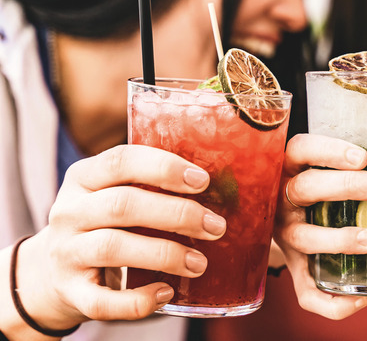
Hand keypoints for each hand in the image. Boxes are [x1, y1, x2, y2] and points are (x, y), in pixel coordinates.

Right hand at [14, 145, 225, 329]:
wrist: (50, 271)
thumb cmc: (103, 224)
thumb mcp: (113, 193)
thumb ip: (150, 185)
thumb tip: (218, 189)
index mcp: (83, 178)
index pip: (121, 161)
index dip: (164, 168)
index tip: (202, 181)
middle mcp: (69, 212)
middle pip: (123, 205)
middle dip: (177, 214)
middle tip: (215, 226)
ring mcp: (66, 253)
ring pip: (113, 247)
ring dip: (165, 254)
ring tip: (199, 262)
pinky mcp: (70, 292)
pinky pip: (102, 301)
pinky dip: (137, 301)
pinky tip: (166, 293)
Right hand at [274, 134, 366, 319]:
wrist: (271, 218)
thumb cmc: (316, 186)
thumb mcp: (320, 168)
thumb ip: (353, 166)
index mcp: (289, 168)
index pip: (302, 149)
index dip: (329, 152)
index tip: (363, 157)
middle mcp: (282, 200)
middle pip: (307, 188)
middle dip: (348, 187)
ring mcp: (285, 236)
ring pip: (304, 237)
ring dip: (339, 239)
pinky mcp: (294, 268)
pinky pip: (305, 292)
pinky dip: (331, 302)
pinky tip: (361, 299)